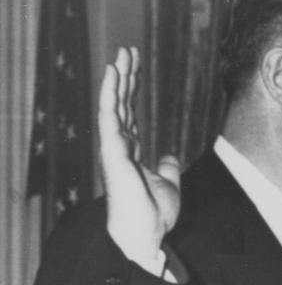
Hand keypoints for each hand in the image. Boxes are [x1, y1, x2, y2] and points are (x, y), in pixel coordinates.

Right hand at [98, 46, 180, 268]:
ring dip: (117, 79)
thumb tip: (169, 155)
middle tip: (128, 50)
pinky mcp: (113, 152)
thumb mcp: (168, 185)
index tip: (136, 65)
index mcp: (131, 151)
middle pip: (122, 103)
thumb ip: (167, 168)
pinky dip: (111, 95)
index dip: (132, 88)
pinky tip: (113, 75)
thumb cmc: (153, 214)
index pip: (130, 112)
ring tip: (121, 54)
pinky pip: (110, 117)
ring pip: (114, 105)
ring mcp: (114, 148)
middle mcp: (119, 146)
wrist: (145, 234)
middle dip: (125, 77)